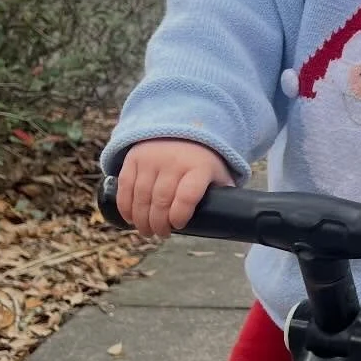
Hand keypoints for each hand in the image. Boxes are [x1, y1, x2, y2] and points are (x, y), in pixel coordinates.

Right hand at [116, 139, 232, 239]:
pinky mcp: (135, 158)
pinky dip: (126, 206)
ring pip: (142, 195)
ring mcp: (151, 159)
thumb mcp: (218, 173)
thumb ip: (223, 194)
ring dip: (142, 219)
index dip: (180, 214)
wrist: (182, 127)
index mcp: (198, 167)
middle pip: (161, 199)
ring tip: (146, 231)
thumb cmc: (203, 160)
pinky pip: (126, 186)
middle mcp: (173, 162)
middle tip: (160, 234)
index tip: (178, 225)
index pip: (187, 194)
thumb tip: (234, 222)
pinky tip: (131, 218)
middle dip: (158, 223)